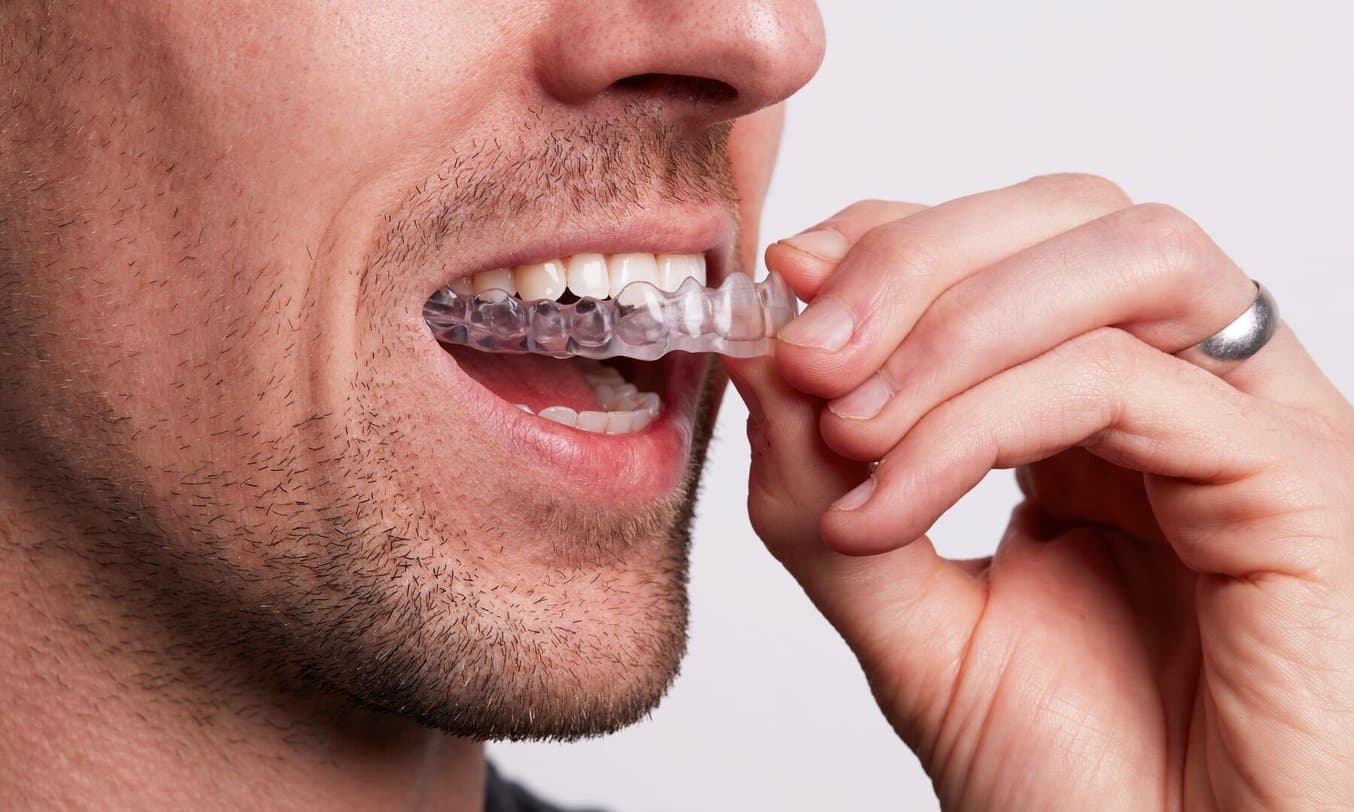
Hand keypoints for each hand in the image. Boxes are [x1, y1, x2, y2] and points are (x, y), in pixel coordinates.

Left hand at [725, 174, 1353, 809]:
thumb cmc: (1072, 778)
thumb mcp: (906, 614)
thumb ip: (828, 488)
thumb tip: (760, 348)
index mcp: (1101, 414)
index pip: (1007, 246)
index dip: (892, 237)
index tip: (785, 285)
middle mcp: (1187, 395)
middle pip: (1072, 216)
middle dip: (914, 261)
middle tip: (803, 349)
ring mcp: (1253, 428)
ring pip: (1121, 263)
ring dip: (953, 324)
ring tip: (847, 426)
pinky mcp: (1300, 482)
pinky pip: (1125, 384)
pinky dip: (980, 423)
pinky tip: (889, 506)